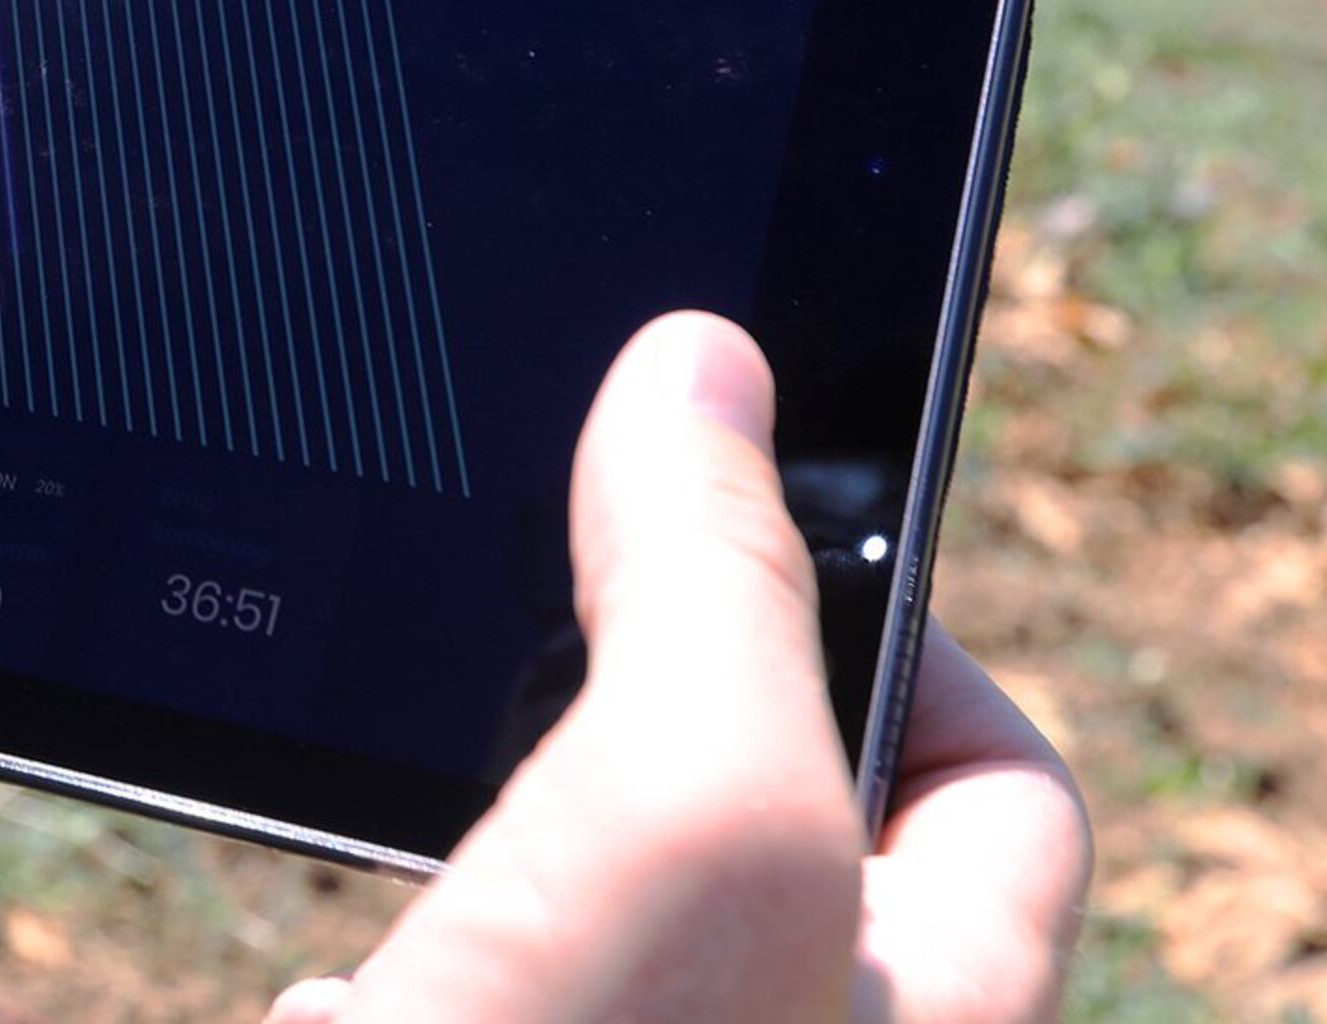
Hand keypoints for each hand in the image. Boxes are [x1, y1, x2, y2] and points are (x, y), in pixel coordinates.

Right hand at [268, 313, 1088, 1023]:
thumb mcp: (691, 808)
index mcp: (936, 1019)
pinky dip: (379, 908)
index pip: (1002, 789)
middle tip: (552, 576)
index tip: (754, 515)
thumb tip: (699, 367)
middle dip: (650, 674)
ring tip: (413, 720)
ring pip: (576, 878)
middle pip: (773, 801)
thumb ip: (715, 581)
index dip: (901, 620)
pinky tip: (324, 896)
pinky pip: (441, 957)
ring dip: (484, 799)